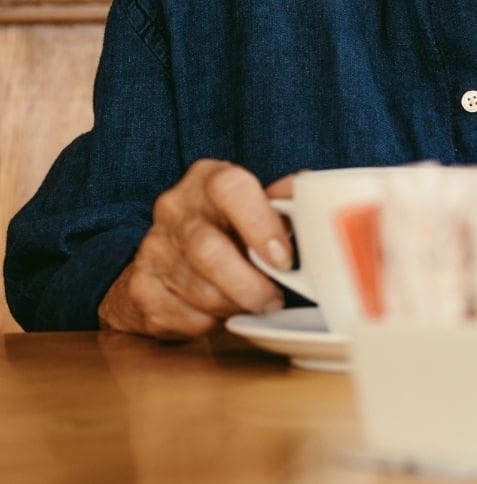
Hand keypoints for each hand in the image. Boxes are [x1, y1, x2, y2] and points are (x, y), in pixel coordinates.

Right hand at [98, 159, 294, 339]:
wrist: (167, 256)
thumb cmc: (226, 226)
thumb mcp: (255, 205)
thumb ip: (283, 201)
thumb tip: (311, 193)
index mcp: (207, 179)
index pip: (230, 188)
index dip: (260, 223)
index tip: (283, 258)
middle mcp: (174, 208)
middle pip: (209, 252)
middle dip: (250, 285)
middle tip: (273, 298)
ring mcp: (152, 248)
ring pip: (199, 291)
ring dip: (234, 306)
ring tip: (251, 304)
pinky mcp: (140, 288)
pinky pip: (182, 317)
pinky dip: (209, 322)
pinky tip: (218, 311)